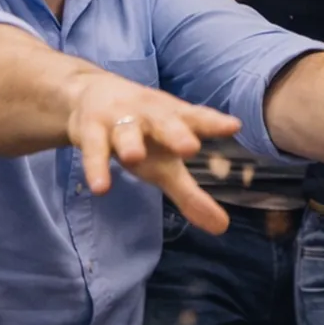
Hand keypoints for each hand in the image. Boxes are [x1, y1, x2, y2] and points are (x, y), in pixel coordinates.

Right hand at [67, 70, 243, 233]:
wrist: (89, 96)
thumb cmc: (142, 133)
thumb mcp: (166, 163)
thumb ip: (191, 194)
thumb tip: (222, 228)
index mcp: (174, 118)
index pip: (197, 118)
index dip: (214, 122)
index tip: (233, 126)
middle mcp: (149, 115)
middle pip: (164, 122)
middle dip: (175, 133)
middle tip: (190, 147)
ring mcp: (119, 120)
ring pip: (125, 131)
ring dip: (130, 143)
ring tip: (134, 158)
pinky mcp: (91, 131)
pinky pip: (94, 150)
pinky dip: (95, 167)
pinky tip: (100, 187)